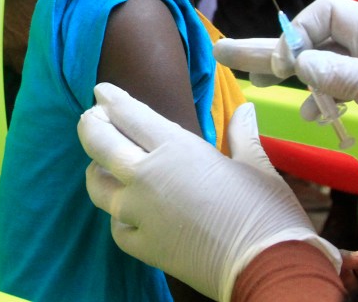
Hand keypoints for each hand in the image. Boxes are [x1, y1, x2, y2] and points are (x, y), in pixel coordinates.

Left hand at [78, 82, 340, 301]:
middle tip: (92, 117)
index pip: (129, 115)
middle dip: (91, 125)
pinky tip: (125, 211)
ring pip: (98, 186)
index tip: (101, 91)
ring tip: (102, 164)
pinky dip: (117, 215)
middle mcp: (147, 176)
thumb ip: (242, 134)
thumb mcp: (256, 164)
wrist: (266, 266)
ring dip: (96, 170)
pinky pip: (115, 226)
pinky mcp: (143, 247)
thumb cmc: (266, 210)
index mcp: (176, 148)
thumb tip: (246, 110)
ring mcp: (140, 214)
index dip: (110, 100)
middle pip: (100, 144)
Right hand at [214, 0, 357, 158]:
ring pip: (320, 64)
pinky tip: (307, 115)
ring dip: (288, 73)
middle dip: (270, 46)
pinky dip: (316, 98)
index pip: (326, 14)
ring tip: (252, 81)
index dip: (298, 33)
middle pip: (313, 38)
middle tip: (225, 52)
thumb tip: (301, 63)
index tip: (286, 67)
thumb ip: (350, 75)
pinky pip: (336, 88)